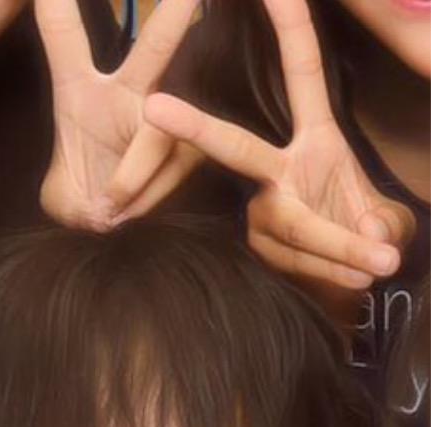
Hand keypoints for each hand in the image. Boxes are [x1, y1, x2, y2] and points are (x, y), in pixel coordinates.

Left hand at [37, 0, 201, 229]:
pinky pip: (172, 170)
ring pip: (158, 139)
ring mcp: (169, 116)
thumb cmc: (82, 196)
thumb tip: (102, 214)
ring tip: (107, 210)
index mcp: (80, 89)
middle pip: (155, 46)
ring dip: (129, 182)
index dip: (57, 4)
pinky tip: (129, 212)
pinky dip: (147, 197)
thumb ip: (74, 204)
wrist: (112, 224)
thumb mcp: (60, 198)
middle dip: (173, 14)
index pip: (64, 35)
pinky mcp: (194, 145)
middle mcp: (130, 91)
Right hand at [146, 0, 414, 289]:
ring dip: (341, 247)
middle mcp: (278, 170)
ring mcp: (262, 210)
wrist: (351, 278)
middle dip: (197, 127)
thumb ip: (383, 224)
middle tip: (155, 109)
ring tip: (382, 262)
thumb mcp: (389, 217)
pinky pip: (297, 261)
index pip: (303, 74)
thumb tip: (369, 236)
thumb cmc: (367, 231)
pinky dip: (334, 272)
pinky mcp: (258, 248)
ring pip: (295, 227)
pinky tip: (359, 279)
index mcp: (316, 139)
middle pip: (236, 147)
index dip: (292, 29)